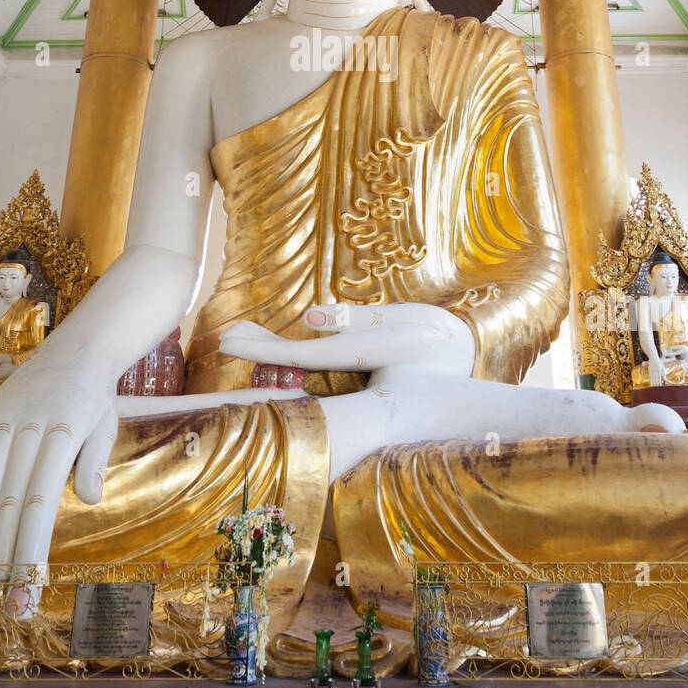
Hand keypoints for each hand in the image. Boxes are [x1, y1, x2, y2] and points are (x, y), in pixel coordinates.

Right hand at [0, 340, 118, 622]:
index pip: (36, 505)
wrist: (74, 348)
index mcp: (60, 432)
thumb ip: (93, 460)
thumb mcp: (106, 423)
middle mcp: (23, 431)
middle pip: (2, 509)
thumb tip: (90, 499)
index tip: (26, 597)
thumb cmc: (94, 397)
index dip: (26, 555)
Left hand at [219, 302, 474, 376]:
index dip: (256, 349)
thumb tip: (310, 315)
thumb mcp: (397, 323)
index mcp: (350, 358)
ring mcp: (350, 372)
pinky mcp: (358, 368)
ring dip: (270, 346)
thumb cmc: (432, 337)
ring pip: (298, 360)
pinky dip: (290, 349)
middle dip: (256, 348)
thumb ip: (353, 319)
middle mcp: (344, 370)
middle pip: (288, 361)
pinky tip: (281, 340)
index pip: (291, 355)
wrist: (462, 359)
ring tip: (241, 332)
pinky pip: (314, 359)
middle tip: (225, 334)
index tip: (225, 341)